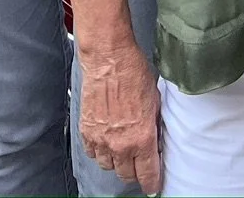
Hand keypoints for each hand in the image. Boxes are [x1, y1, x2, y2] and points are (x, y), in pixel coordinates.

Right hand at [78, 36, 160, 195]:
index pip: (147, 175)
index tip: (153, 186)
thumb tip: (156, 141)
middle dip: (134, 172)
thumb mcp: (155, 101)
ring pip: (109, 167)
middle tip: (138, 162)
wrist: (108, 59)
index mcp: (142, 138)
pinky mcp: (87, 132)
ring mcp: (102, 140)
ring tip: (121, 148)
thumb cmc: (133, 73)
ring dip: (116, 161)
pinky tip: (105, 140)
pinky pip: (93, 154)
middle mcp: (121, 144)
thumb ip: (154, 125)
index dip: (152, 184)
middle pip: (127, 175)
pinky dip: (99, 151)